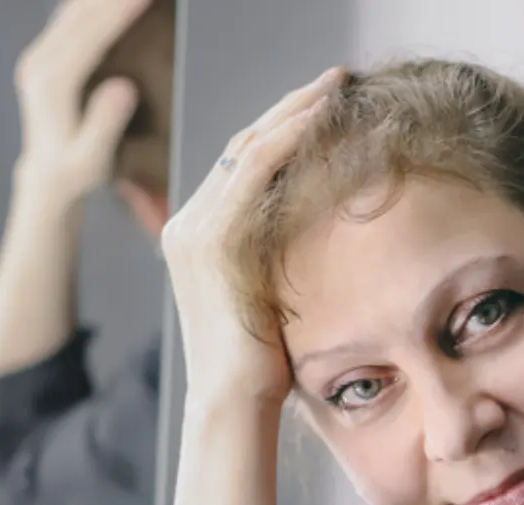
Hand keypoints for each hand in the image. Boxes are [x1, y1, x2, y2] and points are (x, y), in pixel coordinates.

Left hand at [11, 0, 150, 198]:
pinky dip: (91, 4)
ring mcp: (37, 56)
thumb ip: (105, 124)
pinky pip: (68, 18)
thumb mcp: (94, 159)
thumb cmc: (77, 170)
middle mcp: (39, 63)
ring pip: (72, 12)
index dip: (118, 13)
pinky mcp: (42, 54)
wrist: (47, 174)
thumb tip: (124, 87)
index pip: (90, 38)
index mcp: (53, 84)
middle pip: (80, 16)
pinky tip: (109, 0)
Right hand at [160, 67, 344, 404]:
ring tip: (336, 88)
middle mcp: (187, 226)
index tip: (326, 108)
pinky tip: (321, 120)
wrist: (234, 403)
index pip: (239, 165)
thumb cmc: (264, 366)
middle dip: (290, 108)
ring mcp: (194, 229)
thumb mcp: (273, 299)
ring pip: (246, 147)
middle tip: (335, 82)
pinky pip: (252, 169)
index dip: (282, 130)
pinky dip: (288, 138)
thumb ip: (282, 261)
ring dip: (294, 111)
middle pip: (240, 146)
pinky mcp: (212, 238)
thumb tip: (326, 240)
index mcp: (197, 237)